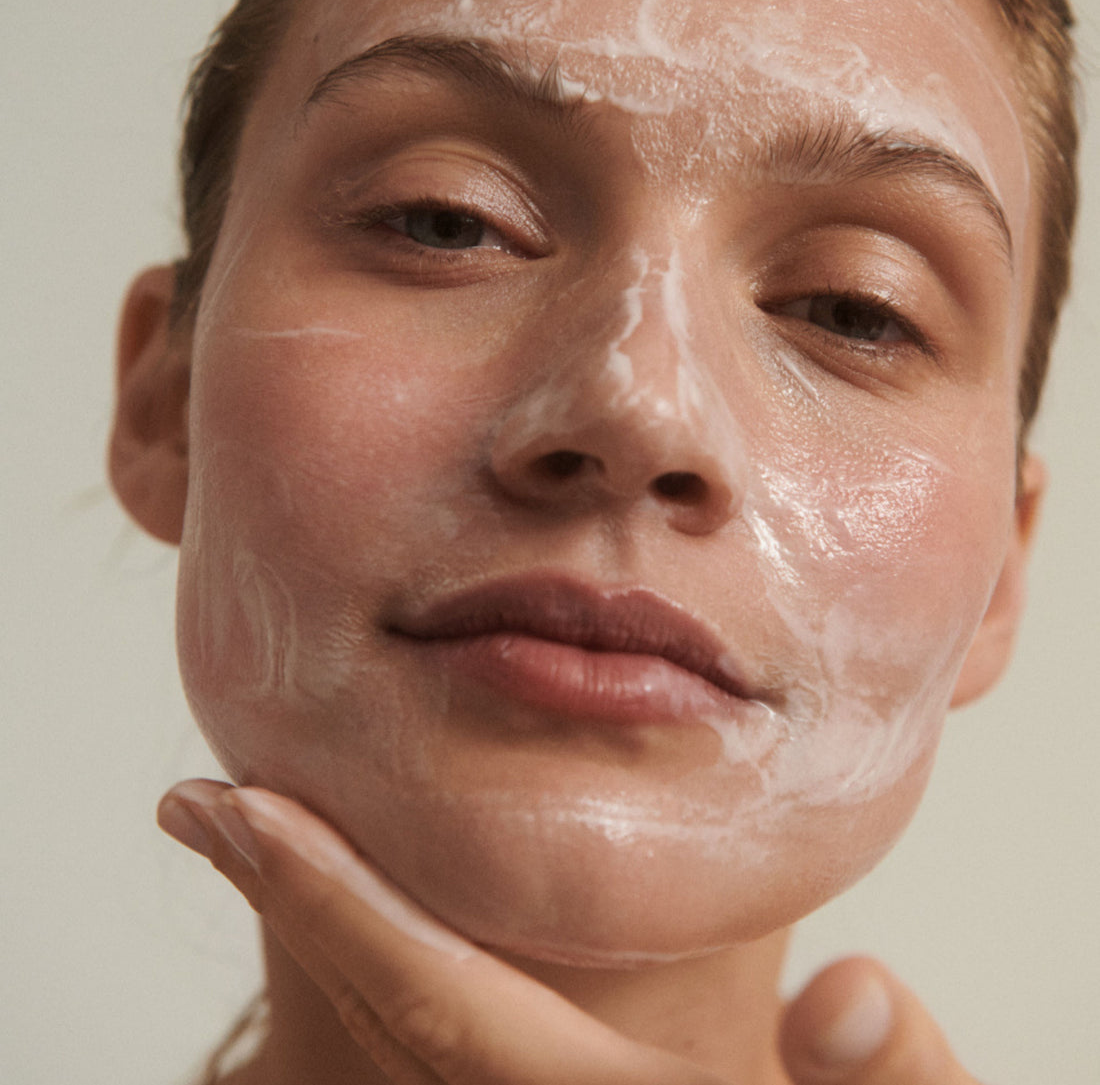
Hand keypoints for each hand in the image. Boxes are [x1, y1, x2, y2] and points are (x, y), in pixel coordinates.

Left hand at [159, 780, 982, 1084]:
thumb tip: (850, 994)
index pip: (445, 1012)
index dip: (330, 906)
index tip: (228, 815)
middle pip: (395, 1020)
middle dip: (293, 905)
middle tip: (204, 809)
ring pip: (400, 1036)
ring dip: (326, 932)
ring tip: (266, 838)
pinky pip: (443, 1045)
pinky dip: (390, 968)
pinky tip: (385, 914)